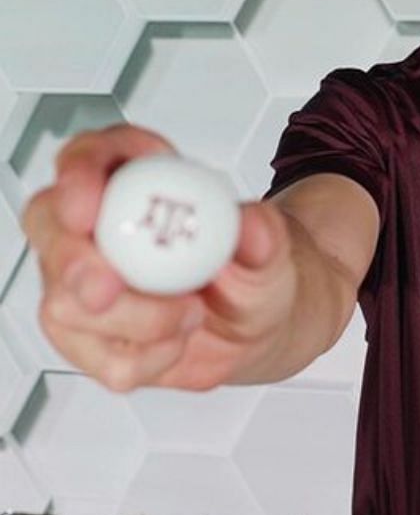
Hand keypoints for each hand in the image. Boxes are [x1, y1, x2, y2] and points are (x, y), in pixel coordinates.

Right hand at [20, 124, 298, 391]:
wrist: (255, 324)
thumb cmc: (250, 270)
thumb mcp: (273, 249)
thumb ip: (265, 234)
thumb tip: (251, 223)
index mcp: (136, 179)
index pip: (90, 157)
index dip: (79, 174)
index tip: (89, 206)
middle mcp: (95, 228)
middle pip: (50, 225)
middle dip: (72, 258)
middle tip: (108, 286)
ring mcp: (79, 282)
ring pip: (65, 301)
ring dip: (133, 320)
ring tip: (190, 315)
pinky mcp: (84, 335)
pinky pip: (93, 356)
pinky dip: (144, 358)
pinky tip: (176, 343)